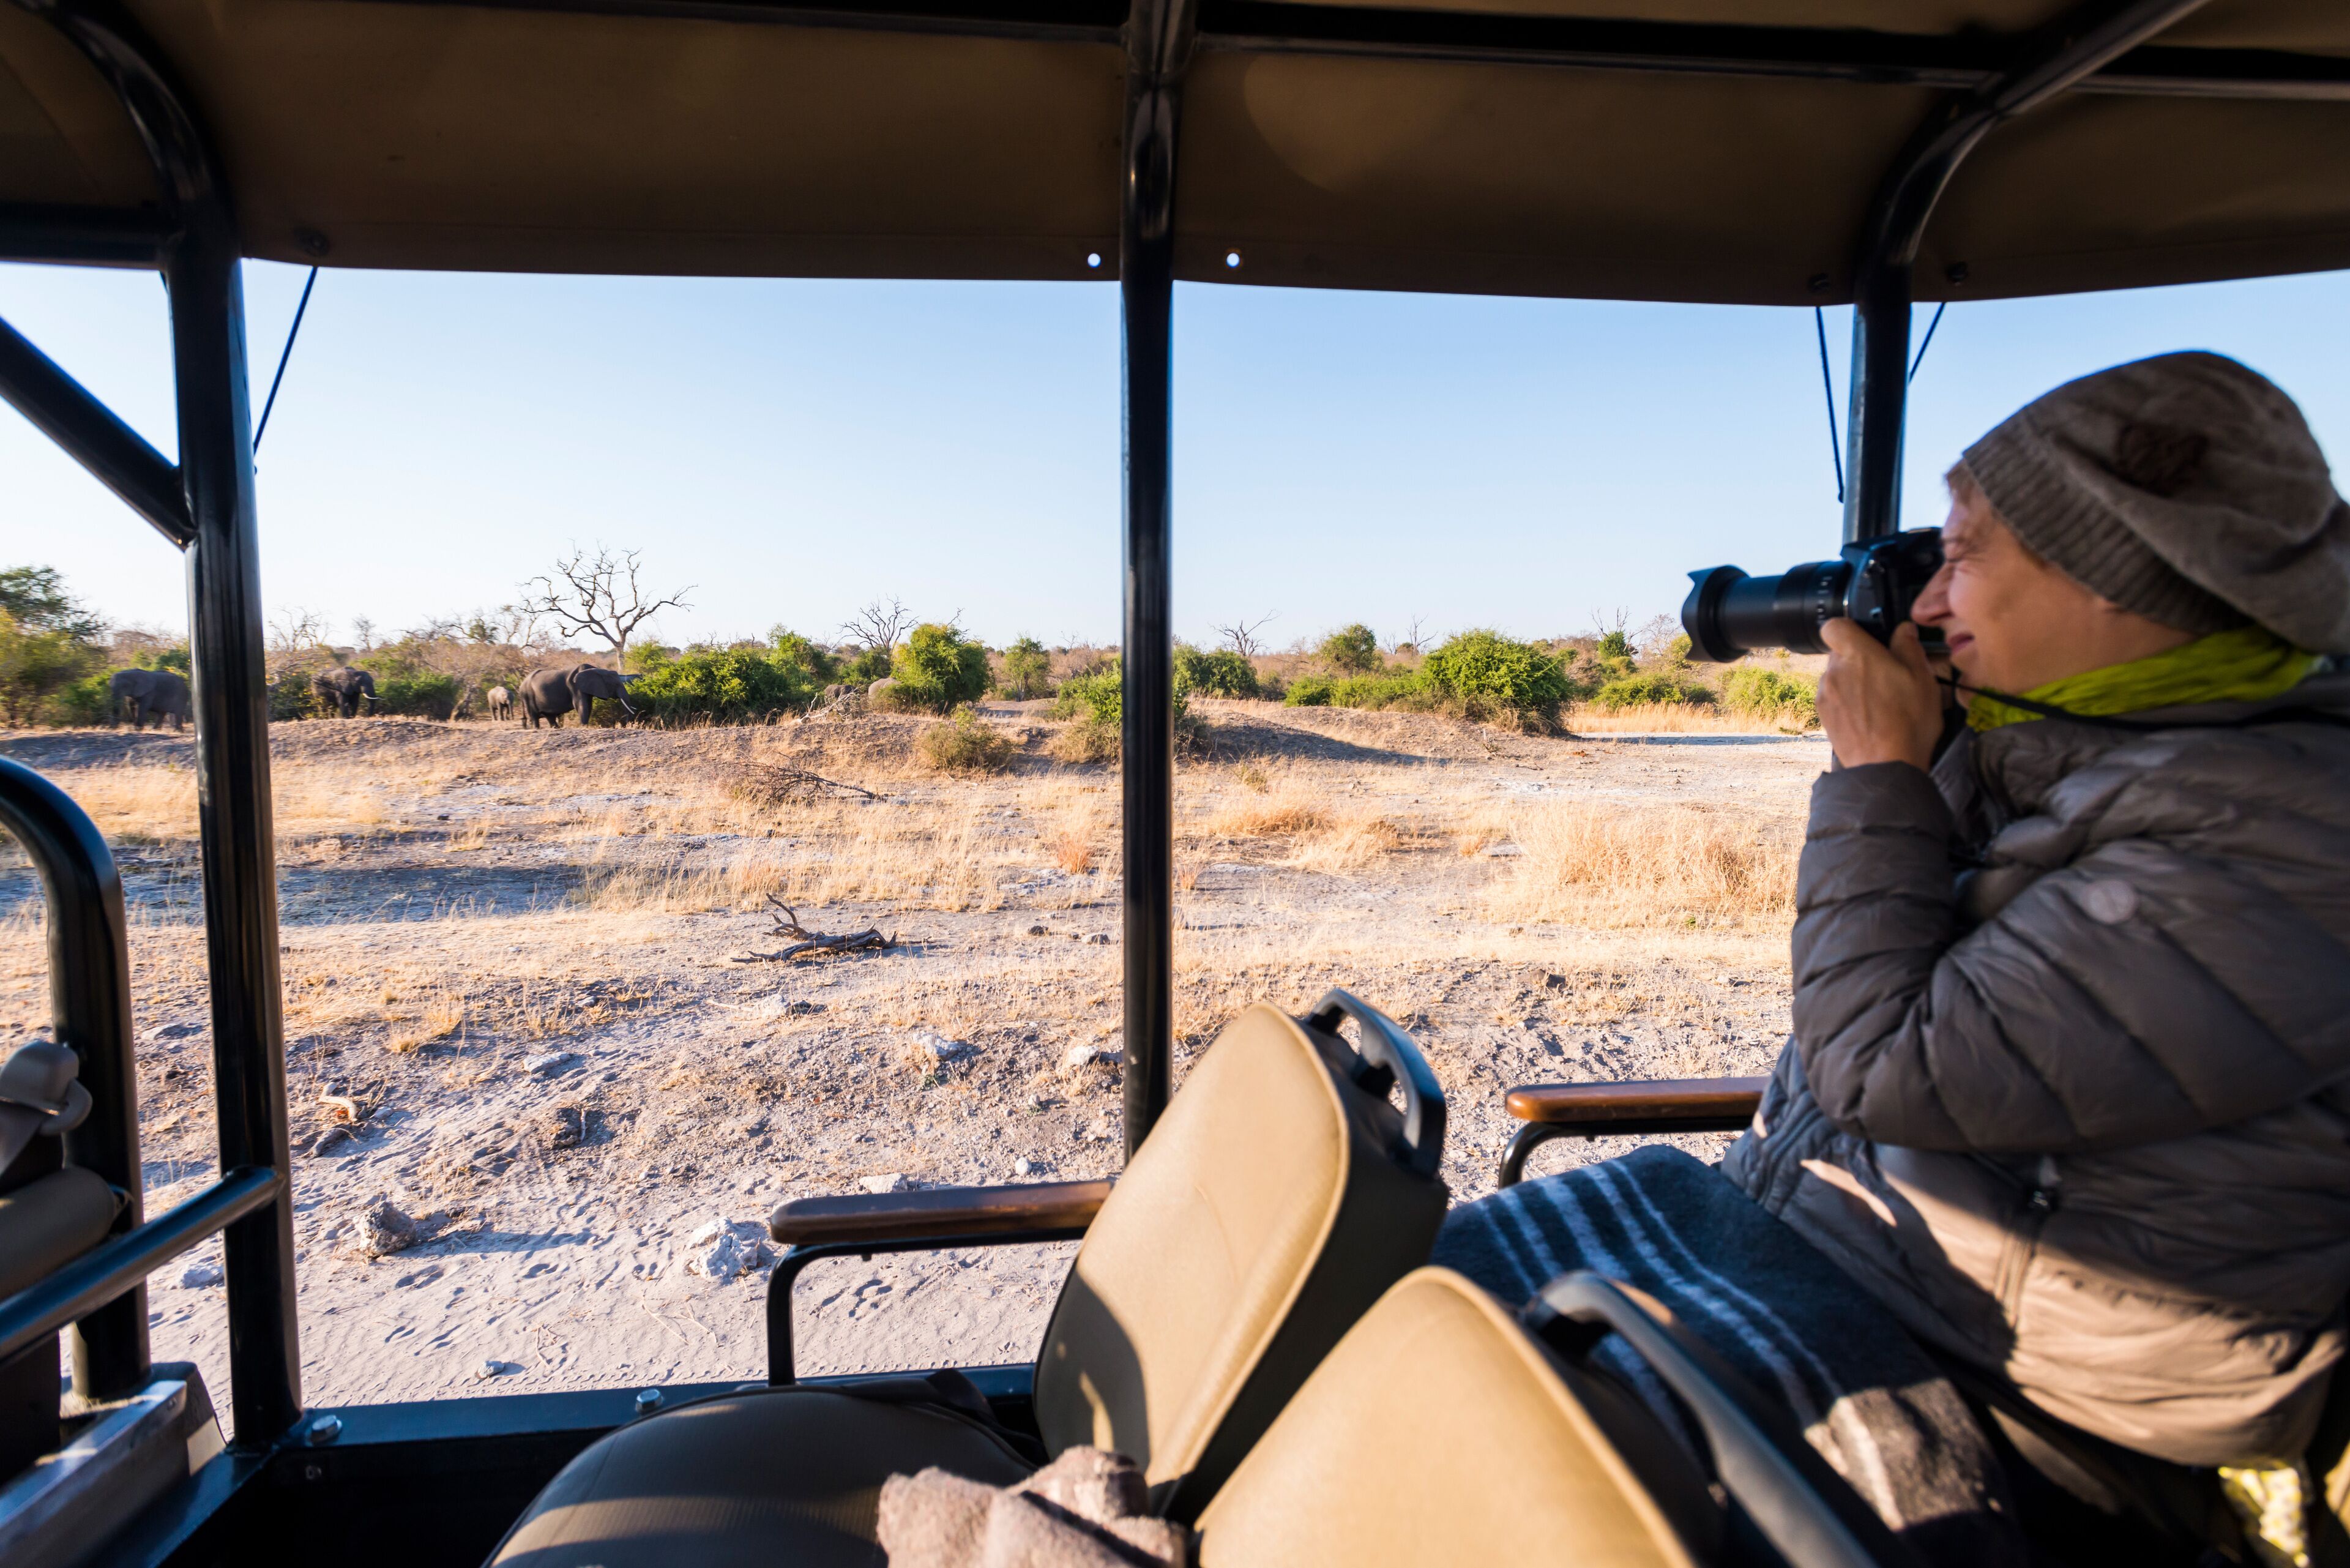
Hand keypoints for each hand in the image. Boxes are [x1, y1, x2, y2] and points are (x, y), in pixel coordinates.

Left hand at [1818, 620, 1941, 770]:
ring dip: (1854, 681)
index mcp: (1857, 654)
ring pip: (1837, 675)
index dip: (1849, 628)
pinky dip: (1848, 701)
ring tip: (1881, 700)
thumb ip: (1908, 647)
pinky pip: (1834, 697)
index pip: (1834, 625)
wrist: (1886, 766)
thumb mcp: (1922, 678)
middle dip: (1860, 658)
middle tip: (1887, 674)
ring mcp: (1826, 694)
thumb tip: (1903, 630)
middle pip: (1840, 652)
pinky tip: (1870, 715)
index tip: (1867, 638)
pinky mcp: (1823, 715)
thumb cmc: (1907, 722)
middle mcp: (1834, 671)